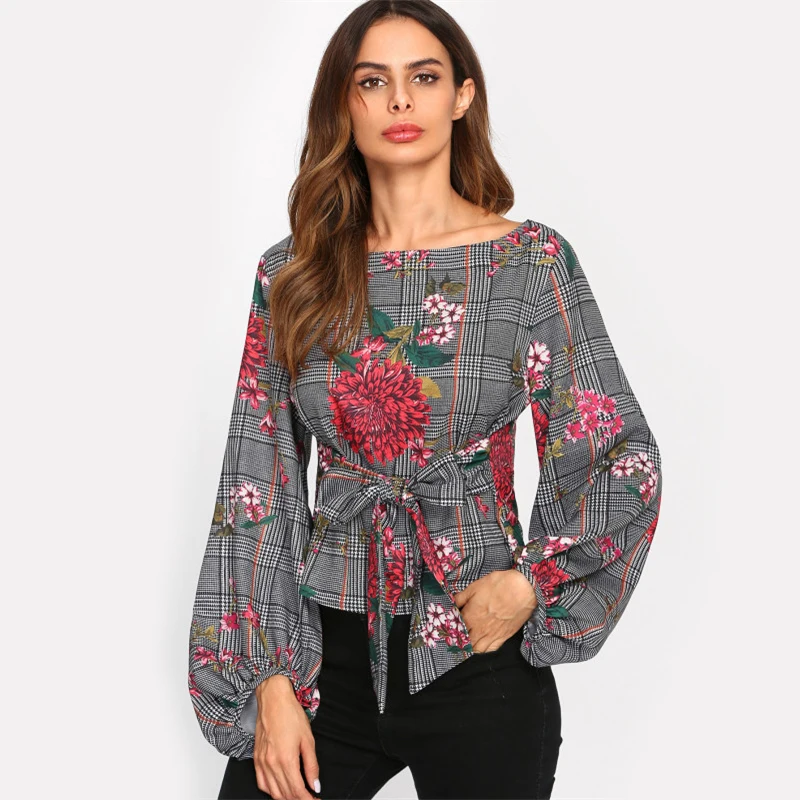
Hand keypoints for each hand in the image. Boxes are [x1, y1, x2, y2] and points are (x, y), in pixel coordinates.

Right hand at [252, 675, 319, 799]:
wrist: (273, 699)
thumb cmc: (290, 714)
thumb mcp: (308, 739)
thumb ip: (312, 765)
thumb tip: (315, 785)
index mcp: (286, 759)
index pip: (297, 791)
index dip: (308, 799)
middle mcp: (271, 764)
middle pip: (285, 794)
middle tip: (310, 798)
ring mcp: (262, 762)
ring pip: (273, 792)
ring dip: (286, 798)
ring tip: (298, 795)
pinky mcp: (256, 759)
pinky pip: (261, 783)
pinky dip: (271, 791)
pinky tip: (279, 789)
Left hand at [453, 569, 537, 652]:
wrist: (522, 589)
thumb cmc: (499, 585)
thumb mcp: (475, 586)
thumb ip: (461, 597)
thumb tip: (452, 603)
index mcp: (470, 616)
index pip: (455, 627)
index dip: (451, 626)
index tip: (449, 624)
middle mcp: (479, 629)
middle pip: (464, 641)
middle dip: (459, 639)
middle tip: (457, 634)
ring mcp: (492, 635)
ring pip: (476, 649)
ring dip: (470, 646)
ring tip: (467, 640)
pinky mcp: (504, 637)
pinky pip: (490, 649)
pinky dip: (483, 649)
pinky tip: (481, 644)